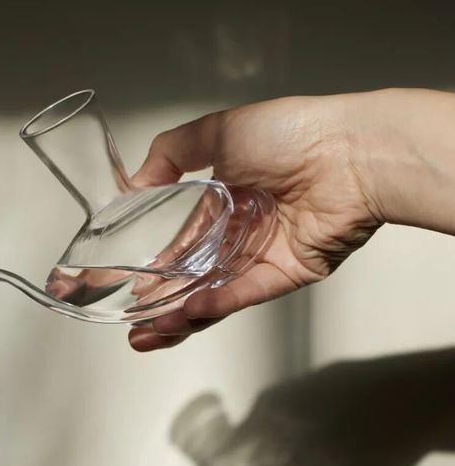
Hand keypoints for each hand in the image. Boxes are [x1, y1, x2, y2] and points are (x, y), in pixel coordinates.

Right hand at [128, 91, 398, 350]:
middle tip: (127, 322)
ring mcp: (263, 256)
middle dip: (158, 302)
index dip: (150, 262)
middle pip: (193, 276)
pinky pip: (243, 294)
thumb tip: (135, 183)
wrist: (348, 152)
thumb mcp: (217, 131)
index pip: (180, 239)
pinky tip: (185, 313)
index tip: (118, 281)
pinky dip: (214, 304)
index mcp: (226, 198)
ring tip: (145, 334)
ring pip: (213, 293)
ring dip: (179, 315)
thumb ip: (170, 154)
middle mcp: (242, 230)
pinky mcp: (286, 274)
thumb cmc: (291, 133)